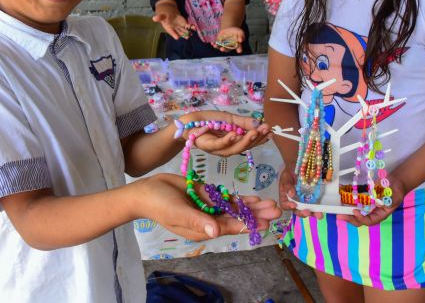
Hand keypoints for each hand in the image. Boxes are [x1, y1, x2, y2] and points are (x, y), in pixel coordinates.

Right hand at [141, 173, 281, 240]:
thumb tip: (215, 232)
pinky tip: (255, 198)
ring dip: (253, 206)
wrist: (146, 191)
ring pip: (235, 208)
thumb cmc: (158, 204)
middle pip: (237, 218)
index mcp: (202, 230)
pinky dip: (240, 199)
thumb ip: (197, 221)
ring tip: (272, 203)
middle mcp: (209, 221)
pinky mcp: (207, 196)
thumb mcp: (177, 212)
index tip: (265, 223)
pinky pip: (227, 199)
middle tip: (278, 209)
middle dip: (257, 214)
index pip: (229, 227)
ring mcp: (209, 208)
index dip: (247, 224)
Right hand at [153, 12, 194, 39]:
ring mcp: (179, 26)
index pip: (171, 31)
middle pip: (178, 32)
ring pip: (183, 30)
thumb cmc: (163, 13)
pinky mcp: (183, 23)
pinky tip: (194, 29)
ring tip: (190, 35)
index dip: (174, 34)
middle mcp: (174, 28)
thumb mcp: (161, 14)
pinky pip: (187, 26)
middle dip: (183, 34)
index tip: (177, 37)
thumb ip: (159, 17)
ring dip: (187, 32)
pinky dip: (190, 27)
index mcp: (168, 27)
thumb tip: (154, 18)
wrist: (168, 11)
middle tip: (187, 37)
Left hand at [180, 110, 270, 156]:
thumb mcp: (229, 118)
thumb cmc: (209, 120)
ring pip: (234, 148)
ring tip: (255, 132)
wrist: (189, 121)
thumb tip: (259, 123)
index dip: (261, 138)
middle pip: (244, 147)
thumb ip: (243, 122)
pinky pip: (219, 145)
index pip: (250, 141)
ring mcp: (218, 149)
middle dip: (256, 139)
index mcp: (234, 141)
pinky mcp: (208, 146)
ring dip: (246, 141)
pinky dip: (228, 140)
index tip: (271, 131)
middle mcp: (228, 148)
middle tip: (266, 130)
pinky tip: (235, 134)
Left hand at [212, 26, 244, 52]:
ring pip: (221, 47)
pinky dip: (214, 44)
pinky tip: (212, 43)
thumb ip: (242, 35)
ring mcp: (224, 45)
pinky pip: (216, 44)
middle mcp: (230, 46)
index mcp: (236, 45)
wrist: (229, 29)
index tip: (239, 51)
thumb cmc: (236, 32)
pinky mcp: (219, 42)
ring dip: (217, 47)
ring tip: (215, 46)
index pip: (238, 47)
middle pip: (227, 49)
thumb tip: (241, 40)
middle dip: (224, 49)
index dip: (239, 49)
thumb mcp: (240, 32)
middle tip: (222, 49)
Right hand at [278, 167, 322, 218]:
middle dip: (302, 213)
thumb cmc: (290, 172)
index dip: (288, 206)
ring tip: (318, 215)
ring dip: (313, 213)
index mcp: (285, 197)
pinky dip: (318, 208)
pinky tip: (321, 210)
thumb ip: (287, 185)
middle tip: (307, 212)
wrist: (299, 167)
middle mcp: (294, 201)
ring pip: (307, 210)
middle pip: (297, 210)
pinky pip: (314, 205)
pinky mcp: (312, 199)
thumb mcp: (285, 177)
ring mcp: (303, 201)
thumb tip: (291, 194)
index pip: (285, 205)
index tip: (294, 205)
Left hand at [337, 173, 405, 226]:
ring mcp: (368, 206)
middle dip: (350, 219)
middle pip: (360, 220)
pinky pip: (356, 204)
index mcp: (380, 215)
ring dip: (347, 213)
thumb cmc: (396, 191)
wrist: (395, 183)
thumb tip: (380, 203)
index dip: (362, 218)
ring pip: (356, 213)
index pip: (370, 221)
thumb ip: (389, 201)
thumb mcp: (395, 196)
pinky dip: (349, 204)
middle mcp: (373, 212)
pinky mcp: (364, 200)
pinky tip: (342, 202)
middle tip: (340, 215)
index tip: (355, 212)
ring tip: (338, 211)